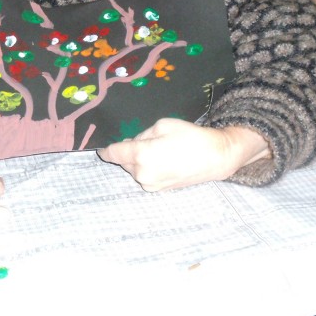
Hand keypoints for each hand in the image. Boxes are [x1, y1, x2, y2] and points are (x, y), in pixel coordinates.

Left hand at [96, 118, 270, 191]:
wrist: (215, 158)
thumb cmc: (190, 137)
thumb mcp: (162, 125)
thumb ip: (141, 135)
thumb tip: (130, 144)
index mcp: (141, 155)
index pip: (113, 154)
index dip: (106, 149)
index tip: (101, 148)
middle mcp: (141, 173)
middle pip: (123, 161)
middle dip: (129, 152)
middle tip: (147, 141)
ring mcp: (149, 184)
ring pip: (133, 169)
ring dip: (138, 161)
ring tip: (160, 150)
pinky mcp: (157, 189)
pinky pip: (144, 176)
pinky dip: (146, 168)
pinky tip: (163, 160)